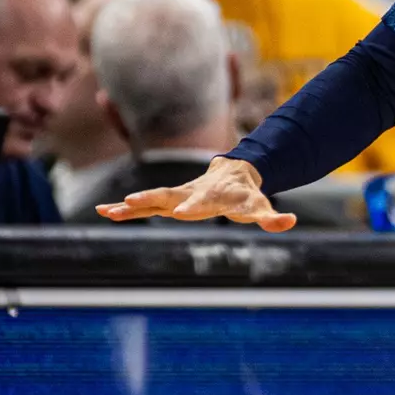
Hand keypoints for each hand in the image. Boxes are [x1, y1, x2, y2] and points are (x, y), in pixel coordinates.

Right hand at [96, 156, 296, 231]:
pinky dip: (125, 208)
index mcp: (214, 196)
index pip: (204, 202)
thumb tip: (289, 221)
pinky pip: (144, 206)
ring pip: (152, 200)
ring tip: (107, 210)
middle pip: (170, 196)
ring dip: (130, 205)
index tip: (182, 213)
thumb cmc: (247, 194)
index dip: (194, 206)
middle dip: (152, 199)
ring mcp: (178, 196)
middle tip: (131, 201)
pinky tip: (104, 212)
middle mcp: (192, 194)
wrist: (234, 172)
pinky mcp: (168, 201)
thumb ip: (272, 217)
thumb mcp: (261, 207)